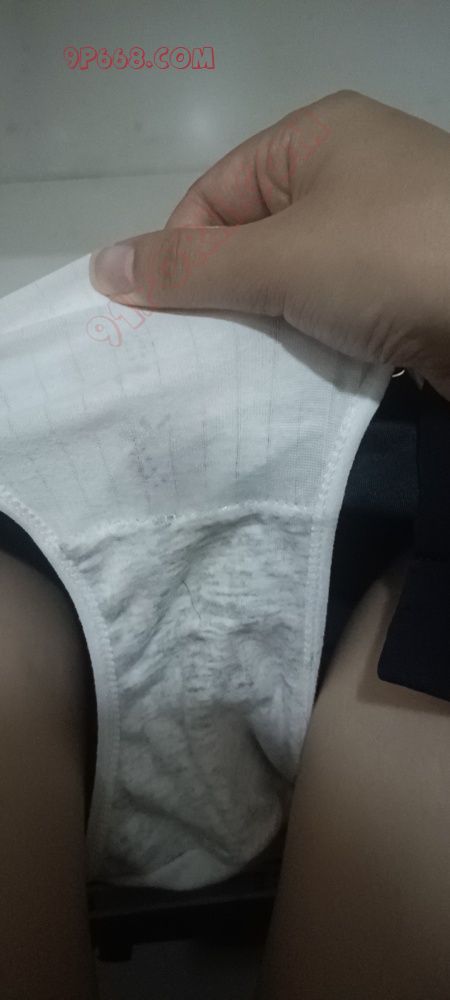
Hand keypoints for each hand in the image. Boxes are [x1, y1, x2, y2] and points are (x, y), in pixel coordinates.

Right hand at [89, 89, 449, 399]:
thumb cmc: (389, 258)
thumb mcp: (279, 258)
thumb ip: (190, 268)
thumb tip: (102, 268)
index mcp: (316, 137)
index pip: (214, 195)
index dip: (184, 257)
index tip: (170, 320)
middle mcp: (351, 174)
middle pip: (252, 239)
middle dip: (225, 297)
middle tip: (203, 353)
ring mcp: (386, 232)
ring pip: (294, 281)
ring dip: (269, 325)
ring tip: (251, 368)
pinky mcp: (408, 286)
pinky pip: (337, 309)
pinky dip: (313, 340)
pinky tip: (300, 372)